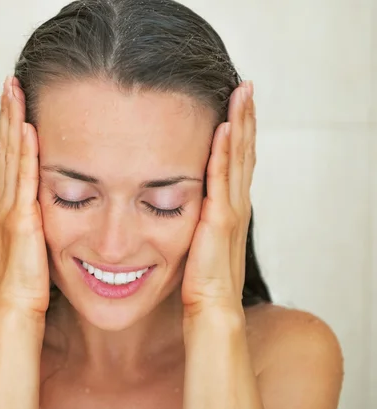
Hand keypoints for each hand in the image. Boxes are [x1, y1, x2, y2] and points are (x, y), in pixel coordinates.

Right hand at [0, 76, 49, 316]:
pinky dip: (23, 153)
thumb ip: (43, 225)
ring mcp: (9, 211)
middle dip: (8, 113)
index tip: (18, 99)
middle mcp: (6, 203)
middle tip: (11, 80)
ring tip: (13, 89)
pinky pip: (22, 181)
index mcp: (12, 208)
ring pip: (9, 156)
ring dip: (10, 121)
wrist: (16, 317)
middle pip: (6, 149)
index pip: (12, 159)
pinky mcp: (19, 223)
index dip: (12, 128)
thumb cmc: (29, 288)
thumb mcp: (38, 248)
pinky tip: (27, 127)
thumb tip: (62, 208)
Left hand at [181, 81, 255, 318]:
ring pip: (237, 160)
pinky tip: (224, 130)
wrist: (210, 311)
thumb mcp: (196, 241)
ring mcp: (229, 213)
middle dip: (244, 118)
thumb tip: (175, 202)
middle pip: (242, 153)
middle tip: (245, 86)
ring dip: (240, 125)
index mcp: (227, 208)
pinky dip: (223, 155)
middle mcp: (233, 205)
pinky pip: (221, 182)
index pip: (235, 162)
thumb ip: (194, 219)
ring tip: (241, 93)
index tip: (236, 104)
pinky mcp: (219, 223)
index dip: (239, 133)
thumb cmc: (201, 282)